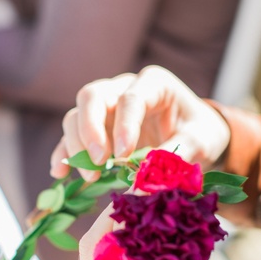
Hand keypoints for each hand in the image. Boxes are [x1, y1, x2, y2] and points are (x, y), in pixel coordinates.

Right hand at [50, 66, 230, 181]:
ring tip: (91, 176)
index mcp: (153, 83)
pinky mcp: (95, 128)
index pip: (130, 98)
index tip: (124, 155)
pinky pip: (71, 137)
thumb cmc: (200, 132)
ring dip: (77, 146)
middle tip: (99, 162)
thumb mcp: (201, 140)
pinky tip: (59, 174)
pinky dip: (63, 154)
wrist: (195, 137)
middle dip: (90, 130)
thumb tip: (148, 175)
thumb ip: (178, 153)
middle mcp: (123, 88)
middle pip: (92, 97)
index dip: (124, 126)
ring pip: (76, 115)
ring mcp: (105, 107)